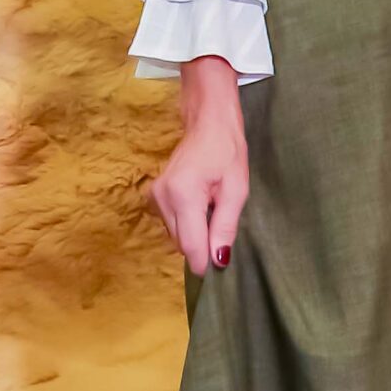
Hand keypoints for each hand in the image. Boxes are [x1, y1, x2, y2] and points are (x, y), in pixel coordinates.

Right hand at [152, 55, 248, 273]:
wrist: (208, 122)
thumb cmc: (227, 150)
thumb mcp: (236, 189)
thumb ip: (225, 226)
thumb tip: (218, 260)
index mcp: (182, 195)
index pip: (190, 245)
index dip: (205, 262)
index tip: (220, 269)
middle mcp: (162, 199)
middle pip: (181, 243)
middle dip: (203, 245)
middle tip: (223, 225)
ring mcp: (155, 197)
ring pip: (176, 235)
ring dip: (196, 232)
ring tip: (214, 208)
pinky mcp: (154, 196)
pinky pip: (172, 224)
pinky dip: (188, 223)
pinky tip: (202, 205)